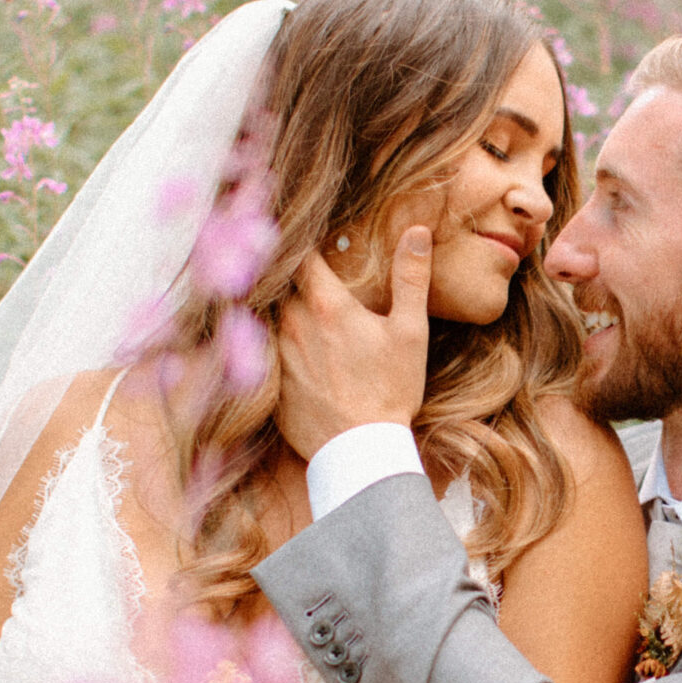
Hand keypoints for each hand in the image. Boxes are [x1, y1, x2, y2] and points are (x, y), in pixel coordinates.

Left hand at [272, 224, 433, 459]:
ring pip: (271, 318)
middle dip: (295, 281)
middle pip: (283, 286)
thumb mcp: (411, 332)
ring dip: (286, 315)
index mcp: (326, 305)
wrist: (361, 451)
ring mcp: (276, 355)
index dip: (305, 246)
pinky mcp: (269, 384)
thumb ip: (411, 278)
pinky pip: (265, 355)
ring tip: (306, 322)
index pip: (302, 256)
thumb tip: (417, 231)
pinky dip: (276, 349)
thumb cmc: (390, 390)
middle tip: (313, 284)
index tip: (313, 244)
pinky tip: (298, 360)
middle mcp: (292, 324)